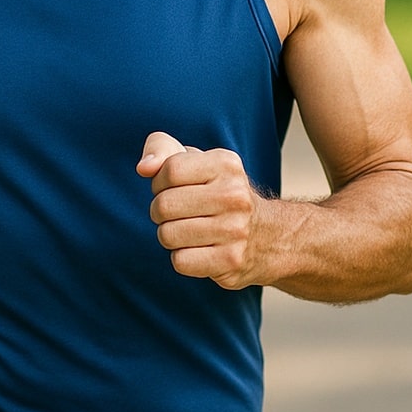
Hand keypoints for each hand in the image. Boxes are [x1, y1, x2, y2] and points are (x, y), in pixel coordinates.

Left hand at [137, 131, 262, 289]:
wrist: (268, 235)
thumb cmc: (217, 191)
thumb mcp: (195, 160)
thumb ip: (162, 149)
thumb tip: (143, 167)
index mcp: (226, 163)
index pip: (169, 170)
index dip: (159, 182)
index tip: (171, 187)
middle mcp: (235, 195)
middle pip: (164, 205)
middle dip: (159, 211)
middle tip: (177, 213)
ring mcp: (235, 230)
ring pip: (167, 235)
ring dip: (169, 235)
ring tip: (188, 230)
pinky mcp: (231, 261)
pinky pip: (180, 261)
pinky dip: (182, 257)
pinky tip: (200, 249)